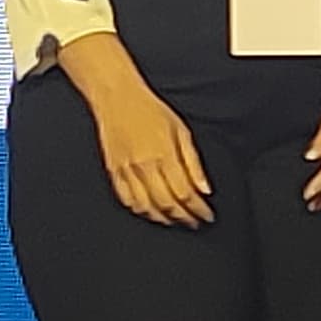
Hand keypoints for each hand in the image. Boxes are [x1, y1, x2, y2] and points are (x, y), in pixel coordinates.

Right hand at [61, 40, 211, 226]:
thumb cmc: (151, 110)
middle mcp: (144, 166)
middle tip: (194, 222)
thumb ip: (193, 162)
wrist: (117, 98)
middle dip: (184, 217)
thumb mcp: (181, 130)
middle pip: (167, 204)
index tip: (207, 216)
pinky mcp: (113, 172)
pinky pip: (126, 200)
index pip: (185, 193)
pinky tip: (151, 212)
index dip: (198, 209)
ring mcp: (126, 171)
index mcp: (164, 155)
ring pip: (146, 207)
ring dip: (163, 218)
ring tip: (175, 221)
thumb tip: (205, 189)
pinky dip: (140, 211)